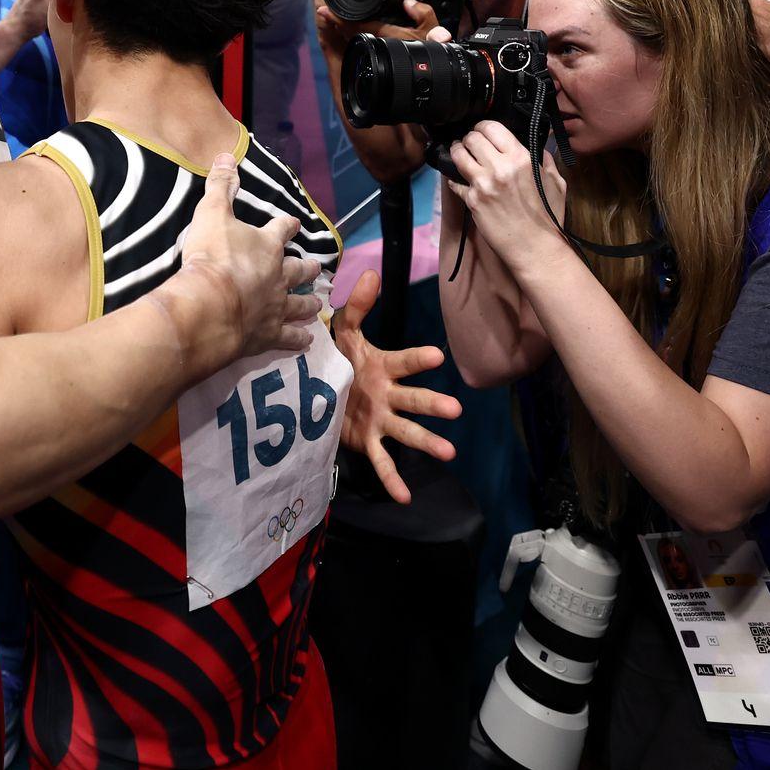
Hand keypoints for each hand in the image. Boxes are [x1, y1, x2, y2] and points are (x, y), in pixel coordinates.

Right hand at [168, 152, 324, 369]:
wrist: (210, 306)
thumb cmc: (211, 257)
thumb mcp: (211, 214)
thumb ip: (221, 187)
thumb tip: (227, 155)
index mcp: (267, 246)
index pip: (281, 229)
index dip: (287, 225)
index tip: (293, 223)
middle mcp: (278, 276)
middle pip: (299, 270)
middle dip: (307, 267)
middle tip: (315, 267)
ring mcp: (277, 307)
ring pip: (300, 304)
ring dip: (309, 304)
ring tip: (317, 305)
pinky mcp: (269, 334)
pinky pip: (290, 338)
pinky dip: (299, 339)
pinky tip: (307, 341)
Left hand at [331, 271, 461, 503]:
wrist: (316, 390)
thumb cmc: (338, 358)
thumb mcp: (343, 332)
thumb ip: (357, 307)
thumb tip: (371, 272)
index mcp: (383, 367)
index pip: (403, 362)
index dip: (417, 359)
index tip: (436, 356)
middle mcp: (388, 395)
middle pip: (413, 400)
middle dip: (432, 404)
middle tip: (454, 409)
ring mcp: (381, 420)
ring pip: (406, 432)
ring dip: (427, 441)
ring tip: (449, 451)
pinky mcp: (368, 441)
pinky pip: (382, 462)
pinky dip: (392, 480)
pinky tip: (404, 496)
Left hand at [447, 120, 565, 263]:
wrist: (535, 247)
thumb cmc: (548, 216)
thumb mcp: (556, 182)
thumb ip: (546, 160)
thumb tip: (541, 147)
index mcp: (521, 158)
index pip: (492, 127)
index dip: (483, 127)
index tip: (482, 131)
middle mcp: (500, 167)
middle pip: (471, 138)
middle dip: (469, 138)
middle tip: (470, 144)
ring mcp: (483, 184)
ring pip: (458, 155)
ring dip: (457, 152)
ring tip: (459, 154)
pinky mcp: (472, 201)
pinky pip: (455, 182)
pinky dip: (455, 180)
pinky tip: (460, 180)